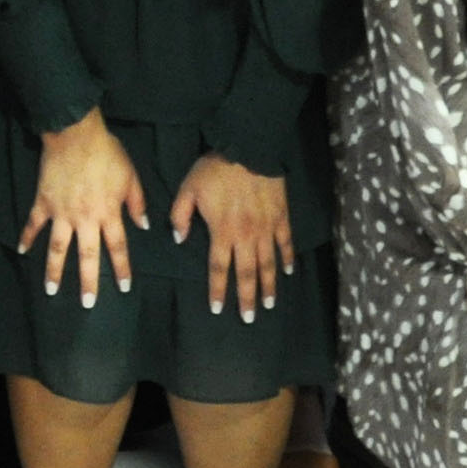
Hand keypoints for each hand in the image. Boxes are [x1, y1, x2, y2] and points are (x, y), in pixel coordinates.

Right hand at [19, 111, 147, 307]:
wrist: (76, 134)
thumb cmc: (107, 153)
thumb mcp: (130, 175)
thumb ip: (137, 202)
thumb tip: (143, 226)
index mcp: (108, 213)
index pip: (118, 247)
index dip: (122, 268)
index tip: (124, 287)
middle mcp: (85, 219)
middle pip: (87, 256)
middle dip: (89, 282)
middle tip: (87, 305)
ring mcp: (62, 213)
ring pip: (58, 248)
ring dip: (54, 271)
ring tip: (51, 291)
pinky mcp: (44, 202)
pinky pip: (34, 224)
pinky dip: (27, 237)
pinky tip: (22, 251)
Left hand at [169, 153, 291, 321]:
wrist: (248, 149)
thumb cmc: (215, 170)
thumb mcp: (188, 189)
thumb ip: (180, 216)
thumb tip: (179, 239)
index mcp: (222, 232)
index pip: (218, 268)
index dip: (218, 290)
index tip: (218, 309)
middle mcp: (245, 237)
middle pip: (246, 273)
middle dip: (247, 298)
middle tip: (250, 318)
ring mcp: (266, 229)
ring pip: (268, 263)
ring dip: (268, 285)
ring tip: (270, 304)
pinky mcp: (281, 217)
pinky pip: (285, 242)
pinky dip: (287, 258)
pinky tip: (288, 271)